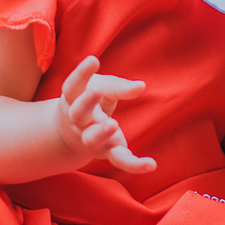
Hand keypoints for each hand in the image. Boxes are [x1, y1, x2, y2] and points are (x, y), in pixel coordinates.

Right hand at [54, 56, 155, 173]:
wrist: (73, 132)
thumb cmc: (90, 101)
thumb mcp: (100, 88)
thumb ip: (118, 87)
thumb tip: (141, 86)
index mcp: (72, 100)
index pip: (72, 86)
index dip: (81, 73)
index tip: (93, 59)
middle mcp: (78, 122)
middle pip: (77, 114)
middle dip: (85, 104)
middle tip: (94, 92)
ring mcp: (92, 139)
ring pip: (92, 140)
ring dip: (100, 133)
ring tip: (113, 125)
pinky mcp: (109, 152)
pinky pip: (120, 160)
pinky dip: (135, 165)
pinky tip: (151, 164)